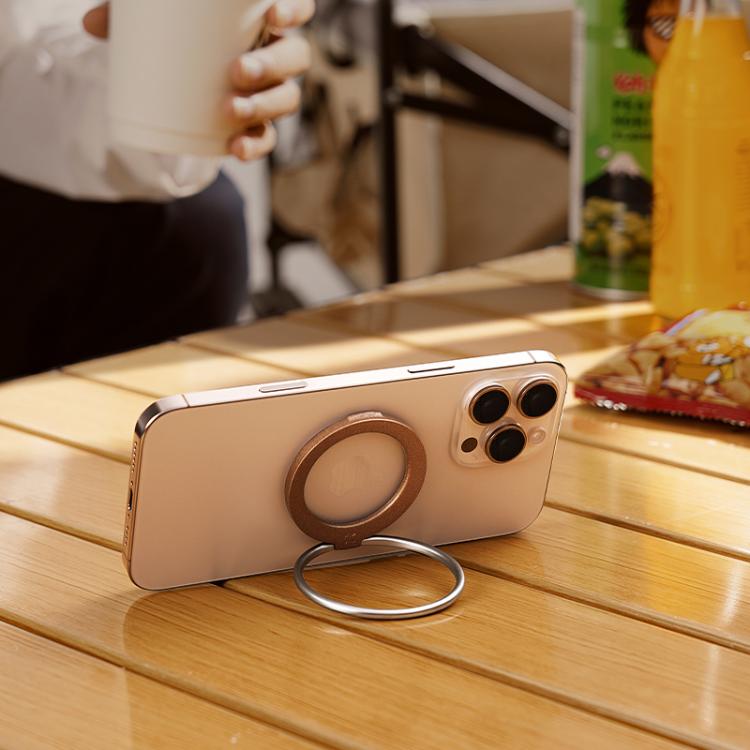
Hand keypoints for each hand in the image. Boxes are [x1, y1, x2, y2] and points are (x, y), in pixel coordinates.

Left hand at [83, 1, 314, 160]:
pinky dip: (254, 145)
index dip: (295, 8)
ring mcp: (270, 92)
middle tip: (237, 71)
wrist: (178, 78)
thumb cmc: (176, 33)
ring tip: (230, 109)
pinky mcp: (257, 125)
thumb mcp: (153, 16)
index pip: (298, 7)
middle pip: (294, 58)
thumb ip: (128, 12)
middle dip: (271, 65)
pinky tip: (236, 149)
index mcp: (262, 19)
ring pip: (286, 99)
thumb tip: (90, 23)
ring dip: (262, 106)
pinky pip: (267, 138)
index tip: (272, 12)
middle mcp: (275, 54)